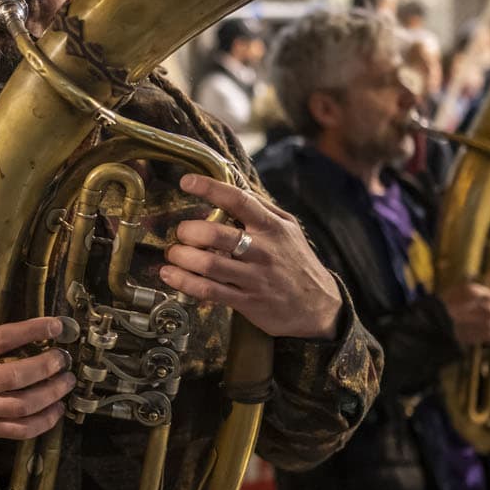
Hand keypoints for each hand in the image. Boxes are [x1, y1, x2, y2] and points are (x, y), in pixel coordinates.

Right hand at [0, 288, 74, 443]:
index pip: (0, 339)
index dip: (30, 330)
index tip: (55, 325)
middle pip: (12, 377)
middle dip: (44, 367)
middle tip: (63, 358)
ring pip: (20, 405)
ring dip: (49, 394)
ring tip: (67, 381)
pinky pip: (20, 430)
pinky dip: (43, 421)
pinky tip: (57, 408)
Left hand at [158, 173, 341, 339]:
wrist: (319, 307)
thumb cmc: (296, 262)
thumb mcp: (288, 229)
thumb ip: (261, 209)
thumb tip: (231, 186)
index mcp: (272, 227)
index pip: (239, 201)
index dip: (210, 189)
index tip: (186, 182)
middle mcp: (263, 251)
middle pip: (217, 235)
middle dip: (189, 231)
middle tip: (180, 232)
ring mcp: (254, 278)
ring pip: (209, 264)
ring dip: (182, 257)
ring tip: (172, 254)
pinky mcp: (247, 301)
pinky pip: (209, 290)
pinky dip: (184, 282)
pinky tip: (170, 275)